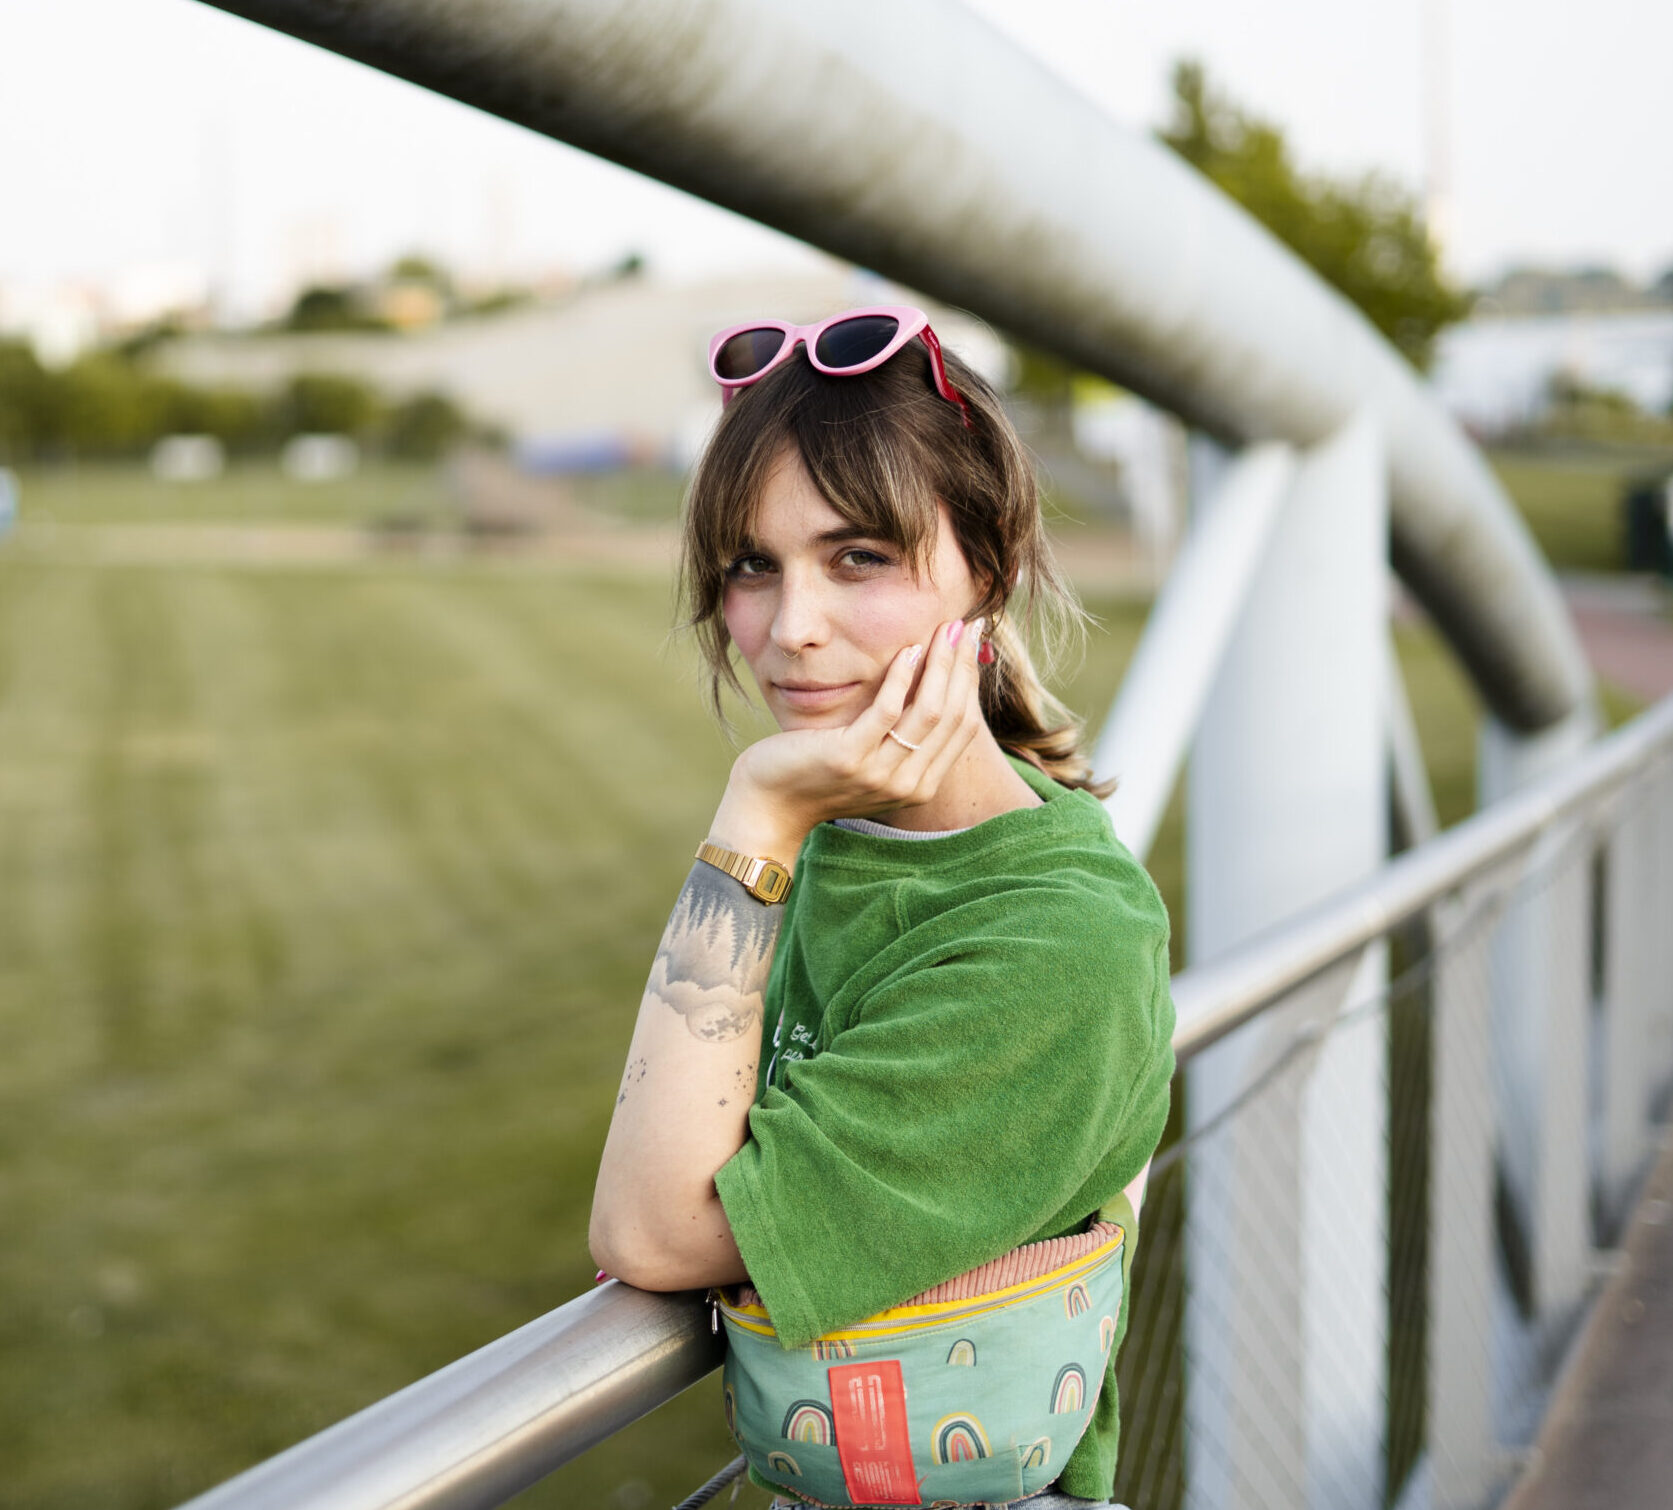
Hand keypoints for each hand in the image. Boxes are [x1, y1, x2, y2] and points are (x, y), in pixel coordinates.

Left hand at [711, 616, 986, 858]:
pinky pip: (887, 711)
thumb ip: (904, 736)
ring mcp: (880, 774)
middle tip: (966, 625)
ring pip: (929, 711)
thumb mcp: (873, 760)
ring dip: (940, 664)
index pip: (961, 727)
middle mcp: (908, 784)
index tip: (971, 642)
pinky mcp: (849, 757)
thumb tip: (934, 683)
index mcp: (920, 786)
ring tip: (944, 629)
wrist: (770, 805)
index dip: (970, 681)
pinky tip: (907, 650)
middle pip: (952, 716)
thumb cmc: (817, 773)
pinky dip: (901, 677)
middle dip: (962, 665)